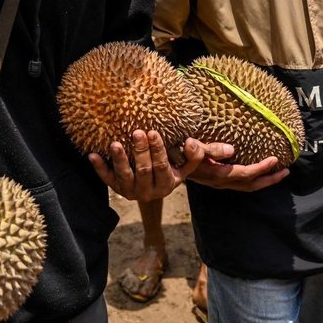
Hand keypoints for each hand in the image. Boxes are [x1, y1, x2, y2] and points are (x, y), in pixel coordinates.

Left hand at [88, 130, 234, 200]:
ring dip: (119, 160)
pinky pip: (106, 180)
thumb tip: (230, 149)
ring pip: (124, 176)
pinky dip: (100, 168)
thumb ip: (201, 154)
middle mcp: (150, 190)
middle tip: (138, 131)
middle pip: (144, 170)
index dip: (159, 151)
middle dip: (140, 151)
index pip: (164, 167)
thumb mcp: (186, 164)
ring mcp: (131, 191)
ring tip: (115, 143)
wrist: (151, 186)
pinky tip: (92, 154)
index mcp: (169, 183)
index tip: (154, 132)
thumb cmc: (171, 167)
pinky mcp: (116, 189)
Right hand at [188, 153, 288, 191]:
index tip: (275, 159)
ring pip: (246, 186)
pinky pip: (239, 183)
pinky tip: (255, 171)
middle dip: (269, 180)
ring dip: (263, 181)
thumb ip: (209, 149)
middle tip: (286, 172)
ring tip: (277, 173)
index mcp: (218, 174)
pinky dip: (252, 179)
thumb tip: (231, 149)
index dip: (261, 168)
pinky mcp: (216, 180)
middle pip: (250, 185)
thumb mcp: (192, 149)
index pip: (245, 174)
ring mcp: (218, 183)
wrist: (164, 168)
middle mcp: (220, 182)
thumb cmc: (178, 155)